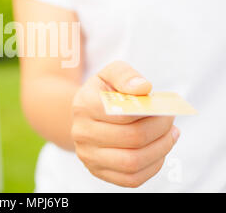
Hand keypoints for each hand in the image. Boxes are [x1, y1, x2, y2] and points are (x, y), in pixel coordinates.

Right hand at [71, 61, 179, 187]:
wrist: (84, 115)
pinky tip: (159, 151)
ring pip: (132, 162)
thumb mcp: (110, 74)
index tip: (165, 107)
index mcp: (84, 106)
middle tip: (171, 121)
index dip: (152, 112)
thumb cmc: (103, 93)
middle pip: (132, 138)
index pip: (124, 114)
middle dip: (160, 130)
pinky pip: (131, 179)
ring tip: (170, 136)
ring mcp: (88, 156)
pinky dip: (152, 167)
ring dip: (160, 150)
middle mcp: (82, 133)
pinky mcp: (97, 171)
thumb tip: (143, 88)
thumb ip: (125, 75)